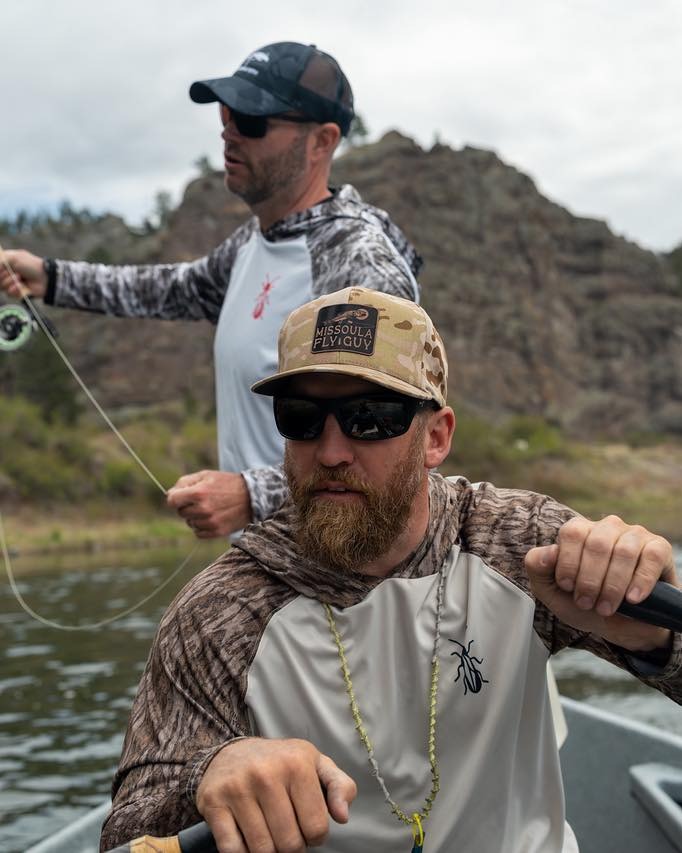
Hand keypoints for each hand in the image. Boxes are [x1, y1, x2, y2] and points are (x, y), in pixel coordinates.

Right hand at [0, 249, 46, 298]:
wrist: (44, 278)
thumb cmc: (31, 265)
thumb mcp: (15, 258)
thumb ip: (1, 260)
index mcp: (7, 262)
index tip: (3, 268)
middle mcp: (8, 272)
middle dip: (4, 276)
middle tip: (15, 273)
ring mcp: (12, 282)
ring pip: (1, 286)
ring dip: (9, 282)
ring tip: (19, 279)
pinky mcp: (17, 292)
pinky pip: (8, 293)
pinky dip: (14, 290)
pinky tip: (20, 286)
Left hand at [166, 470, 251, 537]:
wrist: (252, 496)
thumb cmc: (226, 483)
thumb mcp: (206, 475)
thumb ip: (184, 482)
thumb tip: (169, 494)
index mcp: (199, 493)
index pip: (172, 501)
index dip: (174, 498)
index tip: (180, 497)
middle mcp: (203, 509)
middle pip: (180, 512)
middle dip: (187, 506)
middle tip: (201, 500)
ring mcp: (210, 522)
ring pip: (190, 523)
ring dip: (195, 517)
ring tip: (210, 508)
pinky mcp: (217, 532)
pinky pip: (198, 533)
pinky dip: (201, 526)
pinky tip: (212, 517)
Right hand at [196, 737, 356, 851]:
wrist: (232, 753)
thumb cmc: (281, 764)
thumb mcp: (316, 764)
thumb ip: (340, 786)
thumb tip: (342, 816)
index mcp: (297, 763)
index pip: (316, 827)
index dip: (315, 837)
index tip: (307, 827)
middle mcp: (266, 773)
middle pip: (289, 844)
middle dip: (292, 847)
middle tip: (287, 834)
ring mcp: (238, 787)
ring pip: (262, 851)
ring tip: (270, 836)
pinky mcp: (214, 802)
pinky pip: (233, 850)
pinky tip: (248, 839)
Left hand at [525, 515, 677, 651]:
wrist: (621, 627)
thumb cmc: (585, 603)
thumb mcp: (552, 592)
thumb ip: (538, 568)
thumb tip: (549, 552)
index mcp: (579, 531)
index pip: (572, 533)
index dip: (569, 563)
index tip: (568, 588)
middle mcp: (607, 527)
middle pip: (597, 544)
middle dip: (590, 580)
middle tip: (587, 603)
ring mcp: (634, 535)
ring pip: (624, 551)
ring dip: (613, 585)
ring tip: (606, 607)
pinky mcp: (659, 548)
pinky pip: (651, 557)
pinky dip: (640, 581)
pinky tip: (632, 599)